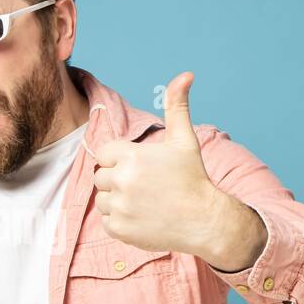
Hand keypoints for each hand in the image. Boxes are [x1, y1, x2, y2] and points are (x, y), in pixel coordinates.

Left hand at [92, 72, 265, 269]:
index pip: (104, 154)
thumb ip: (176, 106)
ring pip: (102, 199)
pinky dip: (120, 221)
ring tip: (144, 202)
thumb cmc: (192, 178)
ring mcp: (119, 206)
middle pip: (100, 177)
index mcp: (131, 156)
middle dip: (118, 180)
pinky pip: (106, 221)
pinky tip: (142, 217)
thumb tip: (185, 75)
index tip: (140, 168)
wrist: (204, 221)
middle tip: (145, 187)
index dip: (119, 160)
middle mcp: (122, 180)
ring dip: (118, 201)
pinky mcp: (118, 229)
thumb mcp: (184, 140)